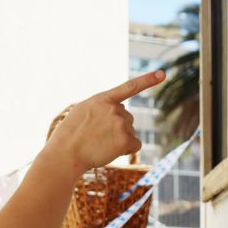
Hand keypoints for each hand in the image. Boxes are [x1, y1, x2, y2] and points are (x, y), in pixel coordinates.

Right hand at [45, 71, 164, 171]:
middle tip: (96, 137)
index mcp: (102, 99)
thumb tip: (120, 110)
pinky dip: (126, 150)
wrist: (65, 154)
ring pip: (130, 132)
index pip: (129, 87)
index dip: (147, 80)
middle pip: (127, 118)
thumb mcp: (82, 112)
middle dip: (116, 128)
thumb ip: (101, 107)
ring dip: (119, 139)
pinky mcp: (125, 139)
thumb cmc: (69, 136)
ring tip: (99, 144)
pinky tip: (110, 151)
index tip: (162, 74)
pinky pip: (135, 145)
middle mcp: (114, 109)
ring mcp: (120, 123)